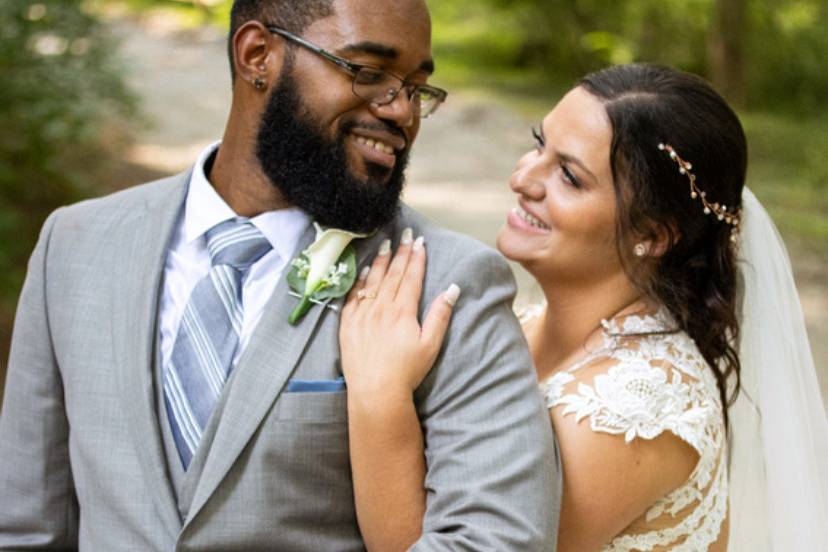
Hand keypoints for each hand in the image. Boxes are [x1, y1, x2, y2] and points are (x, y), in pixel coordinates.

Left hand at [339, 228, 460, 397]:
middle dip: (400, 252)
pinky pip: (353, 296)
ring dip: (380, 261)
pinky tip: (364, 271)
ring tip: (385, 244)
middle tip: (405, 234)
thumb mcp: (430, 345)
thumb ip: (440, 315)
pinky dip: (360, 281)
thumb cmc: (407, 371)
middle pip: (392, 274)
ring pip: (372, 281)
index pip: (411, 278)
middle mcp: (381, 308)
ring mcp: (362, 315)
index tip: (419, 242)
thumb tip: (453, 289)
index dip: (416, 258)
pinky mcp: (348, 324)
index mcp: (403, 312)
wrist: (375, 392)